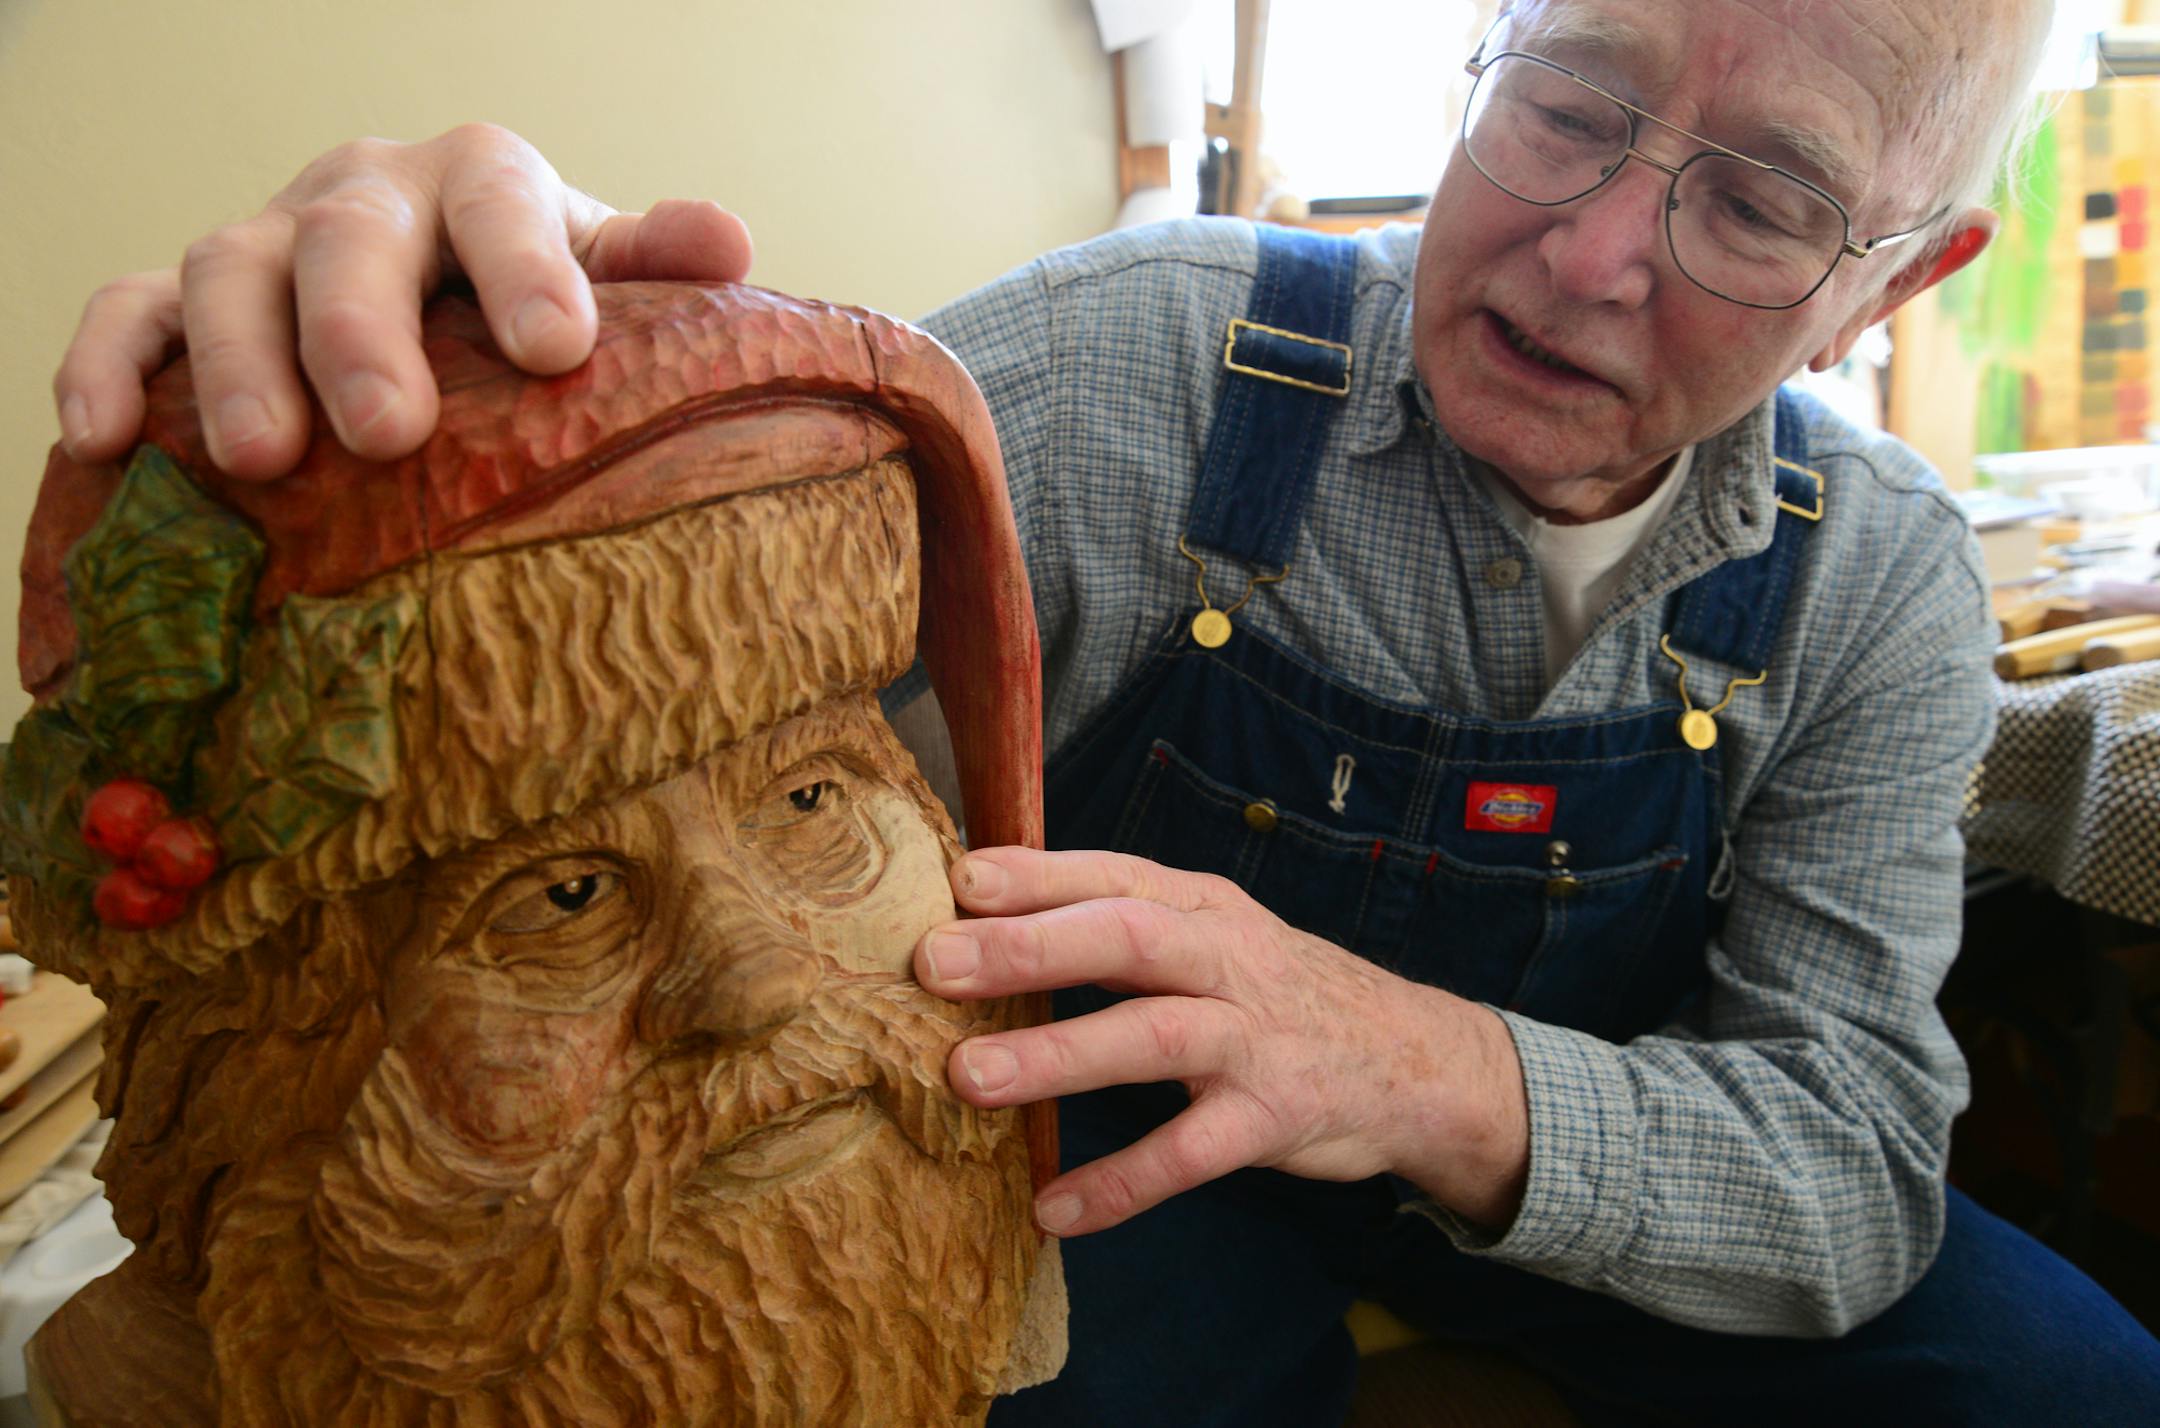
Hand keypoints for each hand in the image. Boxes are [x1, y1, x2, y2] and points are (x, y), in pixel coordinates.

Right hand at [52, 123, 754, 479]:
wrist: (445, 306)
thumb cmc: (532, 308)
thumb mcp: (603, 284)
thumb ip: (653, 268)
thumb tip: (729, 241)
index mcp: (478, 181)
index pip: (498, 200)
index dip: (524, 267)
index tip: (556, 350)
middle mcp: (364, 196)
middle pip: (349, 240)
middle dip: (361, 332)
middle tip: (387, 429)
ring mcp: (265, 242)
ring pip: (227, 271)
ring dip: (237, 363)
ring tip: (262, 458)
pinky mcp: (184, 299)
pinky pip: (127, 310)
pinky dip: (106, 362)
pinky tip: (101, 437)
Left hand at [913, 847, 1530, 1237]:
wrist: (1414, 1059)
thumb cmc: (1277, 990)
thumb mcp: (1213, 933)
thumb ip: (1120, 922)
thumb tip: (984, 915)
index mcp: (1201, 906)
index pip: (1113, 875)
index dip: (1036, 875)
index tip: (956, 879)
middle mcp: (1226, 959)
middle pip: (1127, 937)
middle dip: (1030, 948)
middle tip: (936, 963)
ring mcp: (1253, 1040)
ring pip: (1153, 1038)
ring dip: (1059, 1055)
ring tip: (969, 1076)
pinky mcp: (1272, 1118)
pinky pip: (1189, 1154)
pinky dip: (1121, 1182)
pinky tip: (1055, 1210)